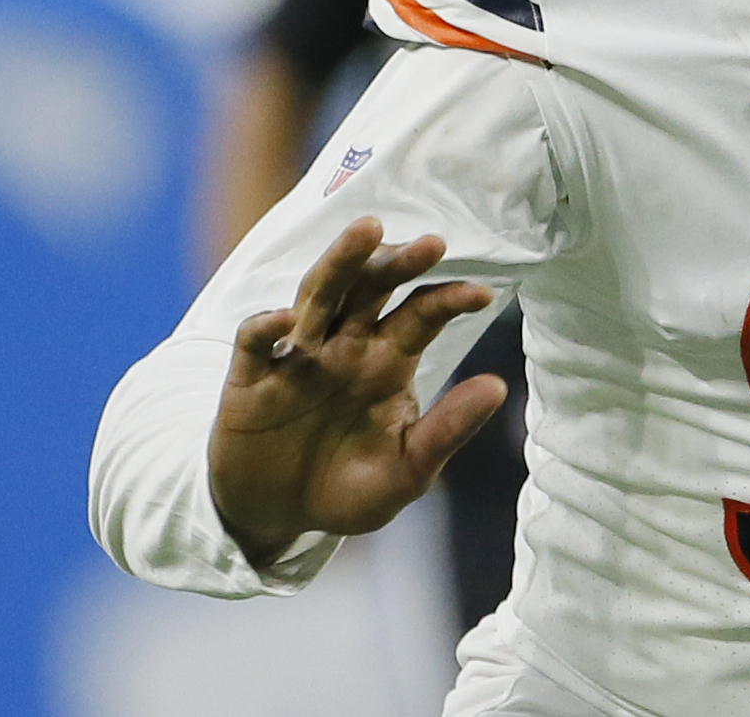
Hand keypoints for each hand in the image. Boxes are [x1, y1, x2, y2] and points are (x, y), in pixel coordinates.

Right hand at [207, 217, 506, 564]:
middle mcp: (344, 345)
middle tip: (433, 242)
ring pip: (318, 295)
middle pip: (371, 289)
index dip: (448, 300)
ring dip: (341, 262)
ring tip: (368, 231)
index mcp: (387, 360)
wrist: (276, 518)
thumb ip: (446, 430)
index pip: (421, 315)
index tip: (483, 295)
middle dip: (398, 262)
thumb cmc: (346, 489)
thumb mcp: (405, 470)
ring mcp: (297, 356)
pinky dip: (266, 326)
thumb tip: (499, 387)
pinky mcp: (250, 377)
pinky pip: (255, 341)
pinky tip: (285, 320)